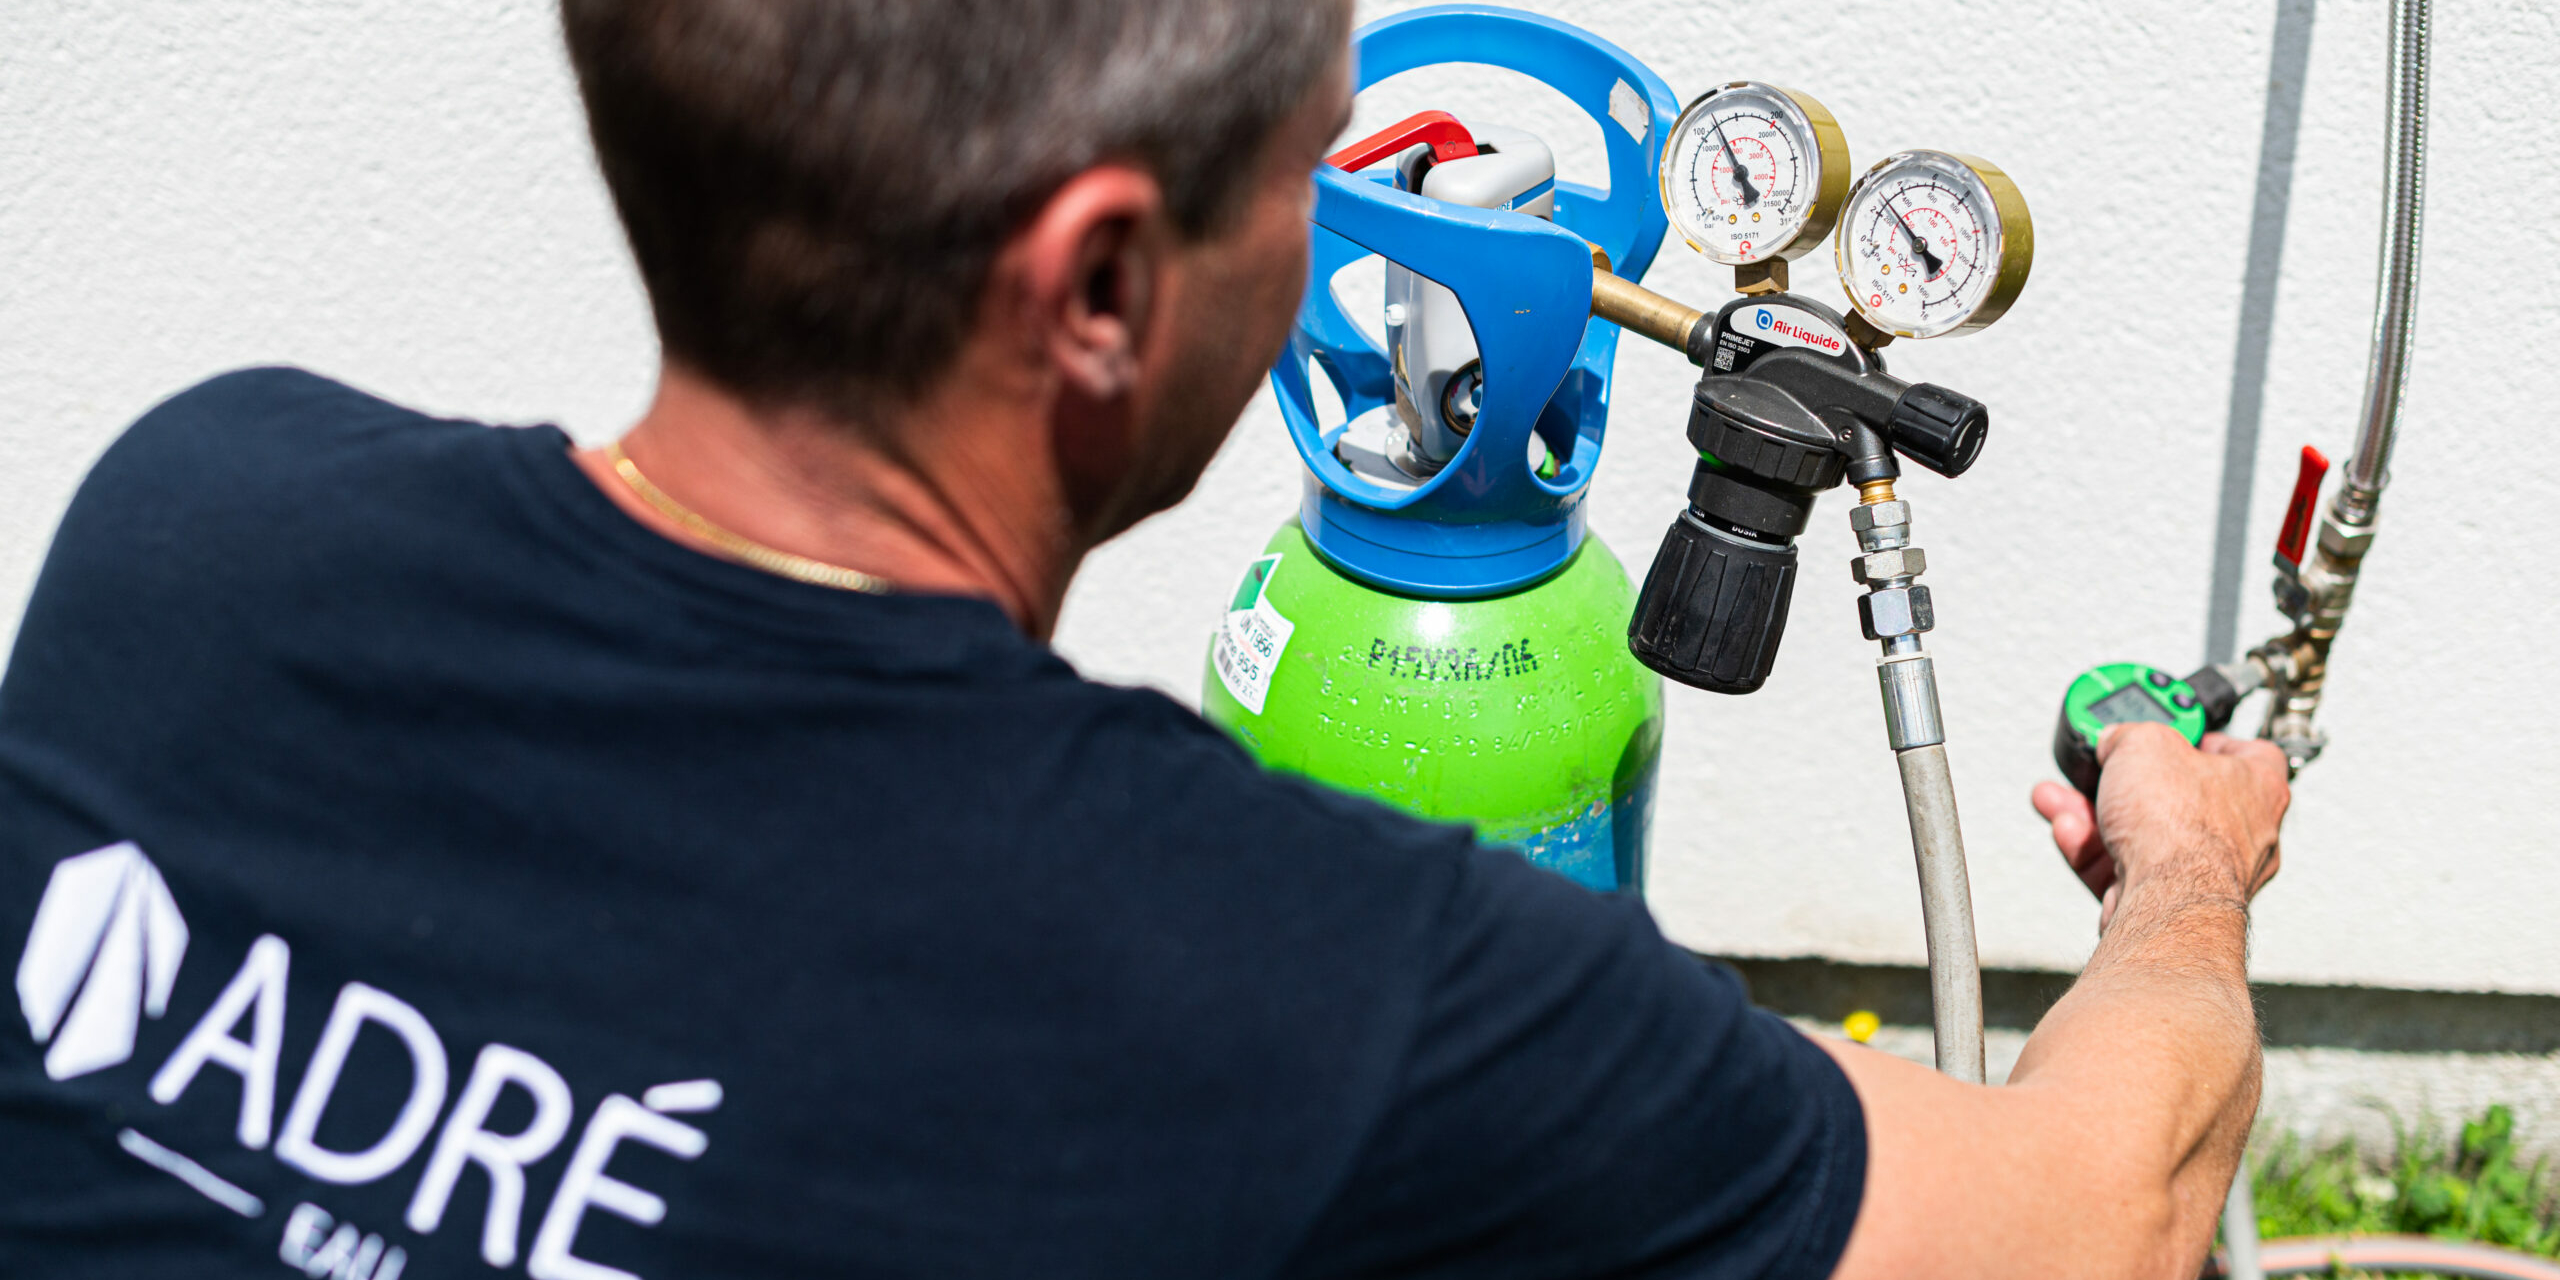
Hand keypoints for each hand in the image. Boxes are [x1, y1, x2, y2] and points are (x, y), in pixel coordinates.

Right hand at [2030, 724, 2288, 930]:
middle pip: (2178, 795)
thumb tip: (2116, 740)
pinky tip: (2070, 831)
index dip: (2204, 737)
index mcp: (2260, 786)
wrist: (2166, 900)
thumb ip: (2130, 734)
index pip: (2246, 752)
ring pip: (2145, 833)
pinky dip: (2095, 850)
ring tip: (2062, 799)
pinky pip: (2127, 868)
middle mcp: (2243, 833)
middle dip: (2127, 782)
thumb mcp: (2145, 742)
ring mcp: (2207, 872)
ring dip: (2098, 815)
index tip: (2170, 731)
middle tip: (2103, 769)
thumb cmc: (2182, 829)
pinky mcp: (2171, 901)